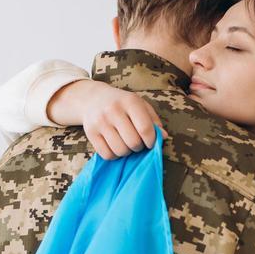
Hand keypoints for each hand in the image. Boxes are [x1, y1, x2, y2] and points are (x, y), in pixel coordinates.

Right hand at [47, 79, 168, 160]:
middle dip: (139, 147)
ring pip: (120, 150)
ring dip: (127, 152)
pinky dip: (114, 155)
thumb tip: (164, 137)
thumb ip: (153, 120)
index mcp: (130, 101)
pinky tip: (116, 147)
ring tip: (126, 144)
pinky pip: (107, 155)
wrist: (93, 98)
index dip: (151, 141)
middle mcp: (113, 110)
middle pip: (133, 142)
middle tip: (137, 142)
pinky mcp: (90, 133)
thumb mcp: (140, 105)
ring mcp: (100, 122)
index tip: (150, 143)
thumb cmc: (122, 103)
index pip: (145, 129)